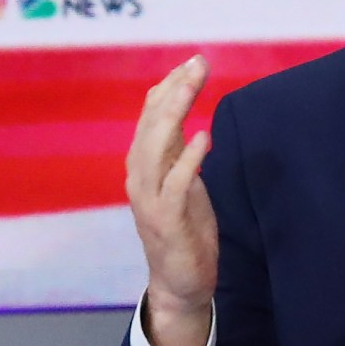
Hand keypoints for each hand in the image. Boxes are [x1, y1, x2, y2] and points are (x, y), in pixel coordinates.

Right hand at [125, 55, 217, 345]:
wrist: (179, 283)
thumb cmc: (184, 230)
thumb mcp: (181, 181)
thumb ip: (178, 151)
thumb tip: (185, 114)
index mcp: (142, 165)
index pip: (149, 115)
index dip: (169, 87)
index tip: (192, 62)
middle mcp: (139, 176)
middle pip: (152, 123)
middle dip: (175, 90)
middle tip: (198, 63)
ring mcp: (150, 198)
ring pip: (157, 147)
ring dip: (176, 113)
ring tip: (194, 86)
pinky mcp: (167, 220)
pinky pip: (176, 184)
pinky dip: (189, 159)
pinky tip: (205, 137)